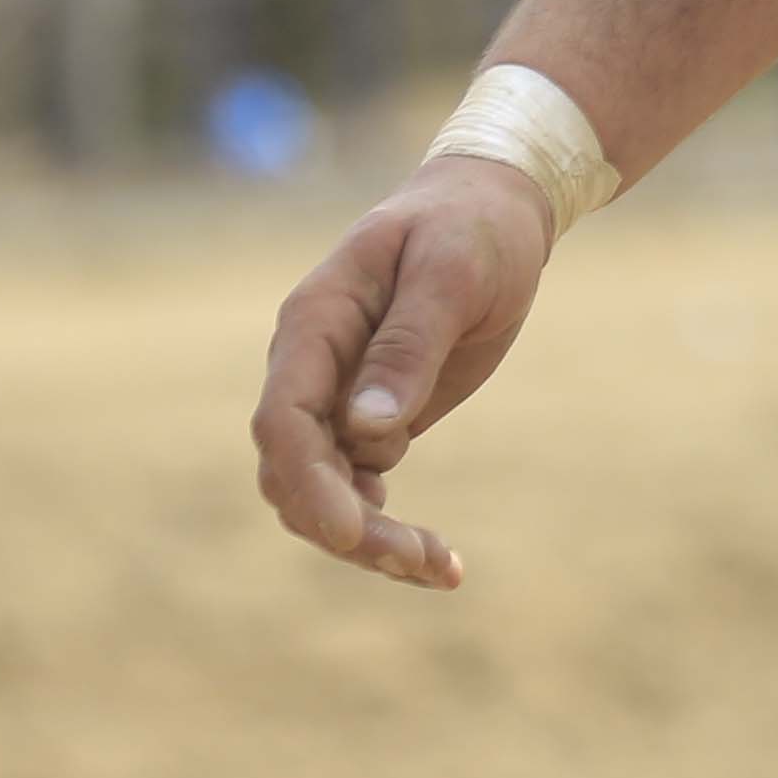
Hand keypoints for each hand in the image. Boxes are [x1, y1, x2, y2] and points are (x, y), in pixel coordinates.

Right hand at [250, 156, 557, 589]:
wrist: (494, 208)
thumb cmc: (472, 228)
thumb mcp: (452, 274)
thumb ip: (408, 346)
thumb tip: (369, 430)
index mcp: (315, 324)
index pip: (282, 418)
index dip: (308, 482)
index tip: (353, 532)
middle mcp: (312, 368)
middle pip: (297, 472)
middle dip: (347, 528)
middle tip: (422, 563)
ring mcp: (337, 397)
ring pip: (324, 492)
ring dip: (370, 541)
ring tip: (443, 569)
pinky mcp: (373, 419)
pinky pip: (359, 487)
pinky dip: (389, 527)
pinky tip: (441, 562)